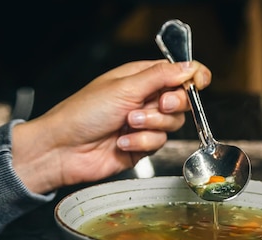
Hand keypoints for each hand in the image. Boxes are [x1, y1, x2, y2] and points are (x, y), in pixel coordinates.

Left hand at [11, 60, 211, 192]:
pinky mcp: (140, 147)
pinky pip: (157, 144)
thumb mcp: (124, 87)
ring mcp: (143, 124)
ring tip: (127, 124)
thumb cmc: (82, 113)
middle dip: (171, 104)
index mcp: (140, 78)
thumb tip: (189, 67)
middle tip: (158, 104)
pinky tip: (121, 141)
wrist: (63, 149)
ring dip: (150, 125)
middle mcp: (144, 99)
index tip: (198, 83)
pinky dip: (140, 143)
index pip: (177, 73)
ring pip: (172, 124)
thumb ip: (160, 77)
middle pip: (181, 100)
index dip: (192, 77)